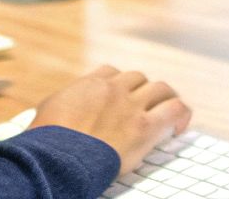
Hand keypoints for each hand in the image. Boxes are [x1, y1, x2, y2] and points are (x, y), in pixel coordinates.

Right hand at [32, 65, 192, 173]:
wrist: (57, 157)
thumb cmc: (47, 139)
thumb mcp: (47, 109)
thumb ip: (61, 103)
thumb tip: (57, 110)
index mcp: (89, 83)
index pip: (111, 72)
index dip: (118, 84)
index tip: (119, 96)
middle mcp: (113, 89)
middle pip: (138, 78)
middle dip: (142, 91)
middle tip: (145, 107)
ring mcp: (130, 105)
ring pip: (160, 88)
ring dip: (165, 99)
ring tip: (168, 112)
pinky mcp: (144, 126)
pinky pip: (174, 109)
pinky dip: (181, 114)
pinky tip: (179, 127)